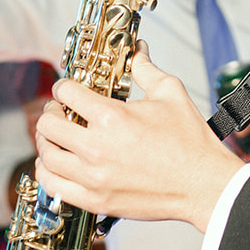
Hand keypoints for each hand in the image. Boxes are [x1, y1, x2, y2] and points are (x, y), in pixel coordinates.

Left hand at [34, 46, 243, 231]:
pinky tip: (58, 165)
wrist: (203, 185)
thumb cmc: (191, 142)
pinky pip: (53, 186)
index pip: (66, 93)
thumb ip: (145, 68)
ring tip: (58, 138)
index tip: (68, 90)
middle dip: (51, 112)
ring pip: (46, 157)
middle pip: (48, 125)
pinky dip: (48, 173)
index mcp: (112, 117)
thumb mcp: (170, 93)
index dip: (64, 86)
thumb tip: (137, 50)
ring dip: (46, 142)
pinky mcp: (96, 200)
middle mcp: (97, 147)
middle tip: (61, 111)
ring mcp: (94, 177)